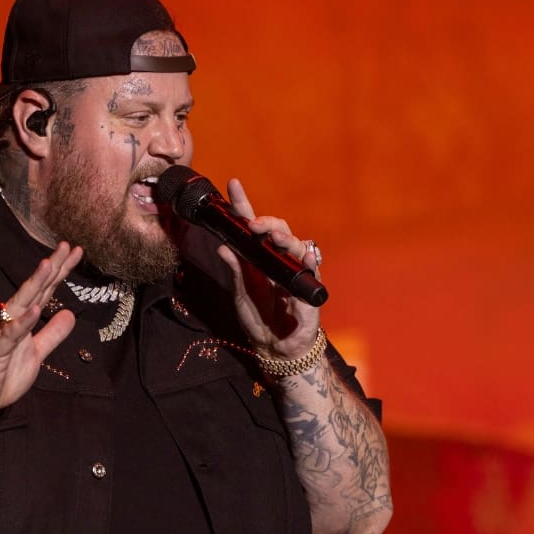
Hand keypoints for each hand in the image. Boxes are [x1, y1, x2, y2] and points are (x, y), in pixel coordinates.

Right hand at [0, 242, 82, 430]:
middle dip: (50, 268)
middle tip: (67, 245)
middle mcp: (10, 322)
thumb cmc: (1, 377)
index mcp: (21, 321)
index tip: (75, 251)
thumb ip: (51, 335)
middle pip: (34, 290)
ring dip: (34, 285)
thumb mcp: (35, 355)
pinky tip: (35, 310)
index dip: (59, 272)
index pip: (44, 292)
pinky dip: (22, 323)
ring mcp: (1, 335)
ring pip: (19, 305)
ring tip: (49, 265)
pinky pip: (9, 336)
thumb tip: (70, 313)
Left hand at [215, 179, 321, 360]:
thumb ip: (235, 271)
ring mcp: (295, 272)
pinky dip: (307, 260)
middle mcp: (278, 261)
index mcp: (259, 259)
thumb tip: (222, 247)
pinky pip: (311, 269)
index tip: (233, 184)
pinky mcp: (308, 289)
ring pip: (295, 244)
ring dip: (284, 238)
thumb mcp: (240, 294)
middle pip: (278, 230)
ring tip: (273, 237)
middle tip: (254, 223)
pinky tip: (302, 253)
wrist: (276, 348)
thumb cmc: (259, 320)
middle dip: (267, 222)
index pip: (251, 226)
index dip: (243, 205)